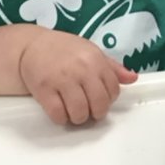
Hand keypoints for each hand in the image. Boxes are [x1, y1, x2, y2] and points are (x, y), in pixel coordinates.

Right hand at [18, 30, 136, 125]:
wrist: (30, 46)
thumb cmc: (64, 50)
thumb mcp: (90, 51)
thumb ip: (112, 67)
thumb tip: (133, 78)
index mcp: (95, 59)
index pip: (113, 90)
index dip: (108, 99)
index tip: (100, 99)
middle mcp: (81, 69)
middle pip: (99, 104)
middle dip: (95, 113)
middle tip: (89, 111)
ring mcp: (61, 79)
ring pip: (79, 113)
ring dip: (78, 118)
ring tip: (74, 112)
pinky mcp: (43, 89)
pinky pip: (58, 114)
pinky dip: (61, 118)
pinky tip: (60, 111)